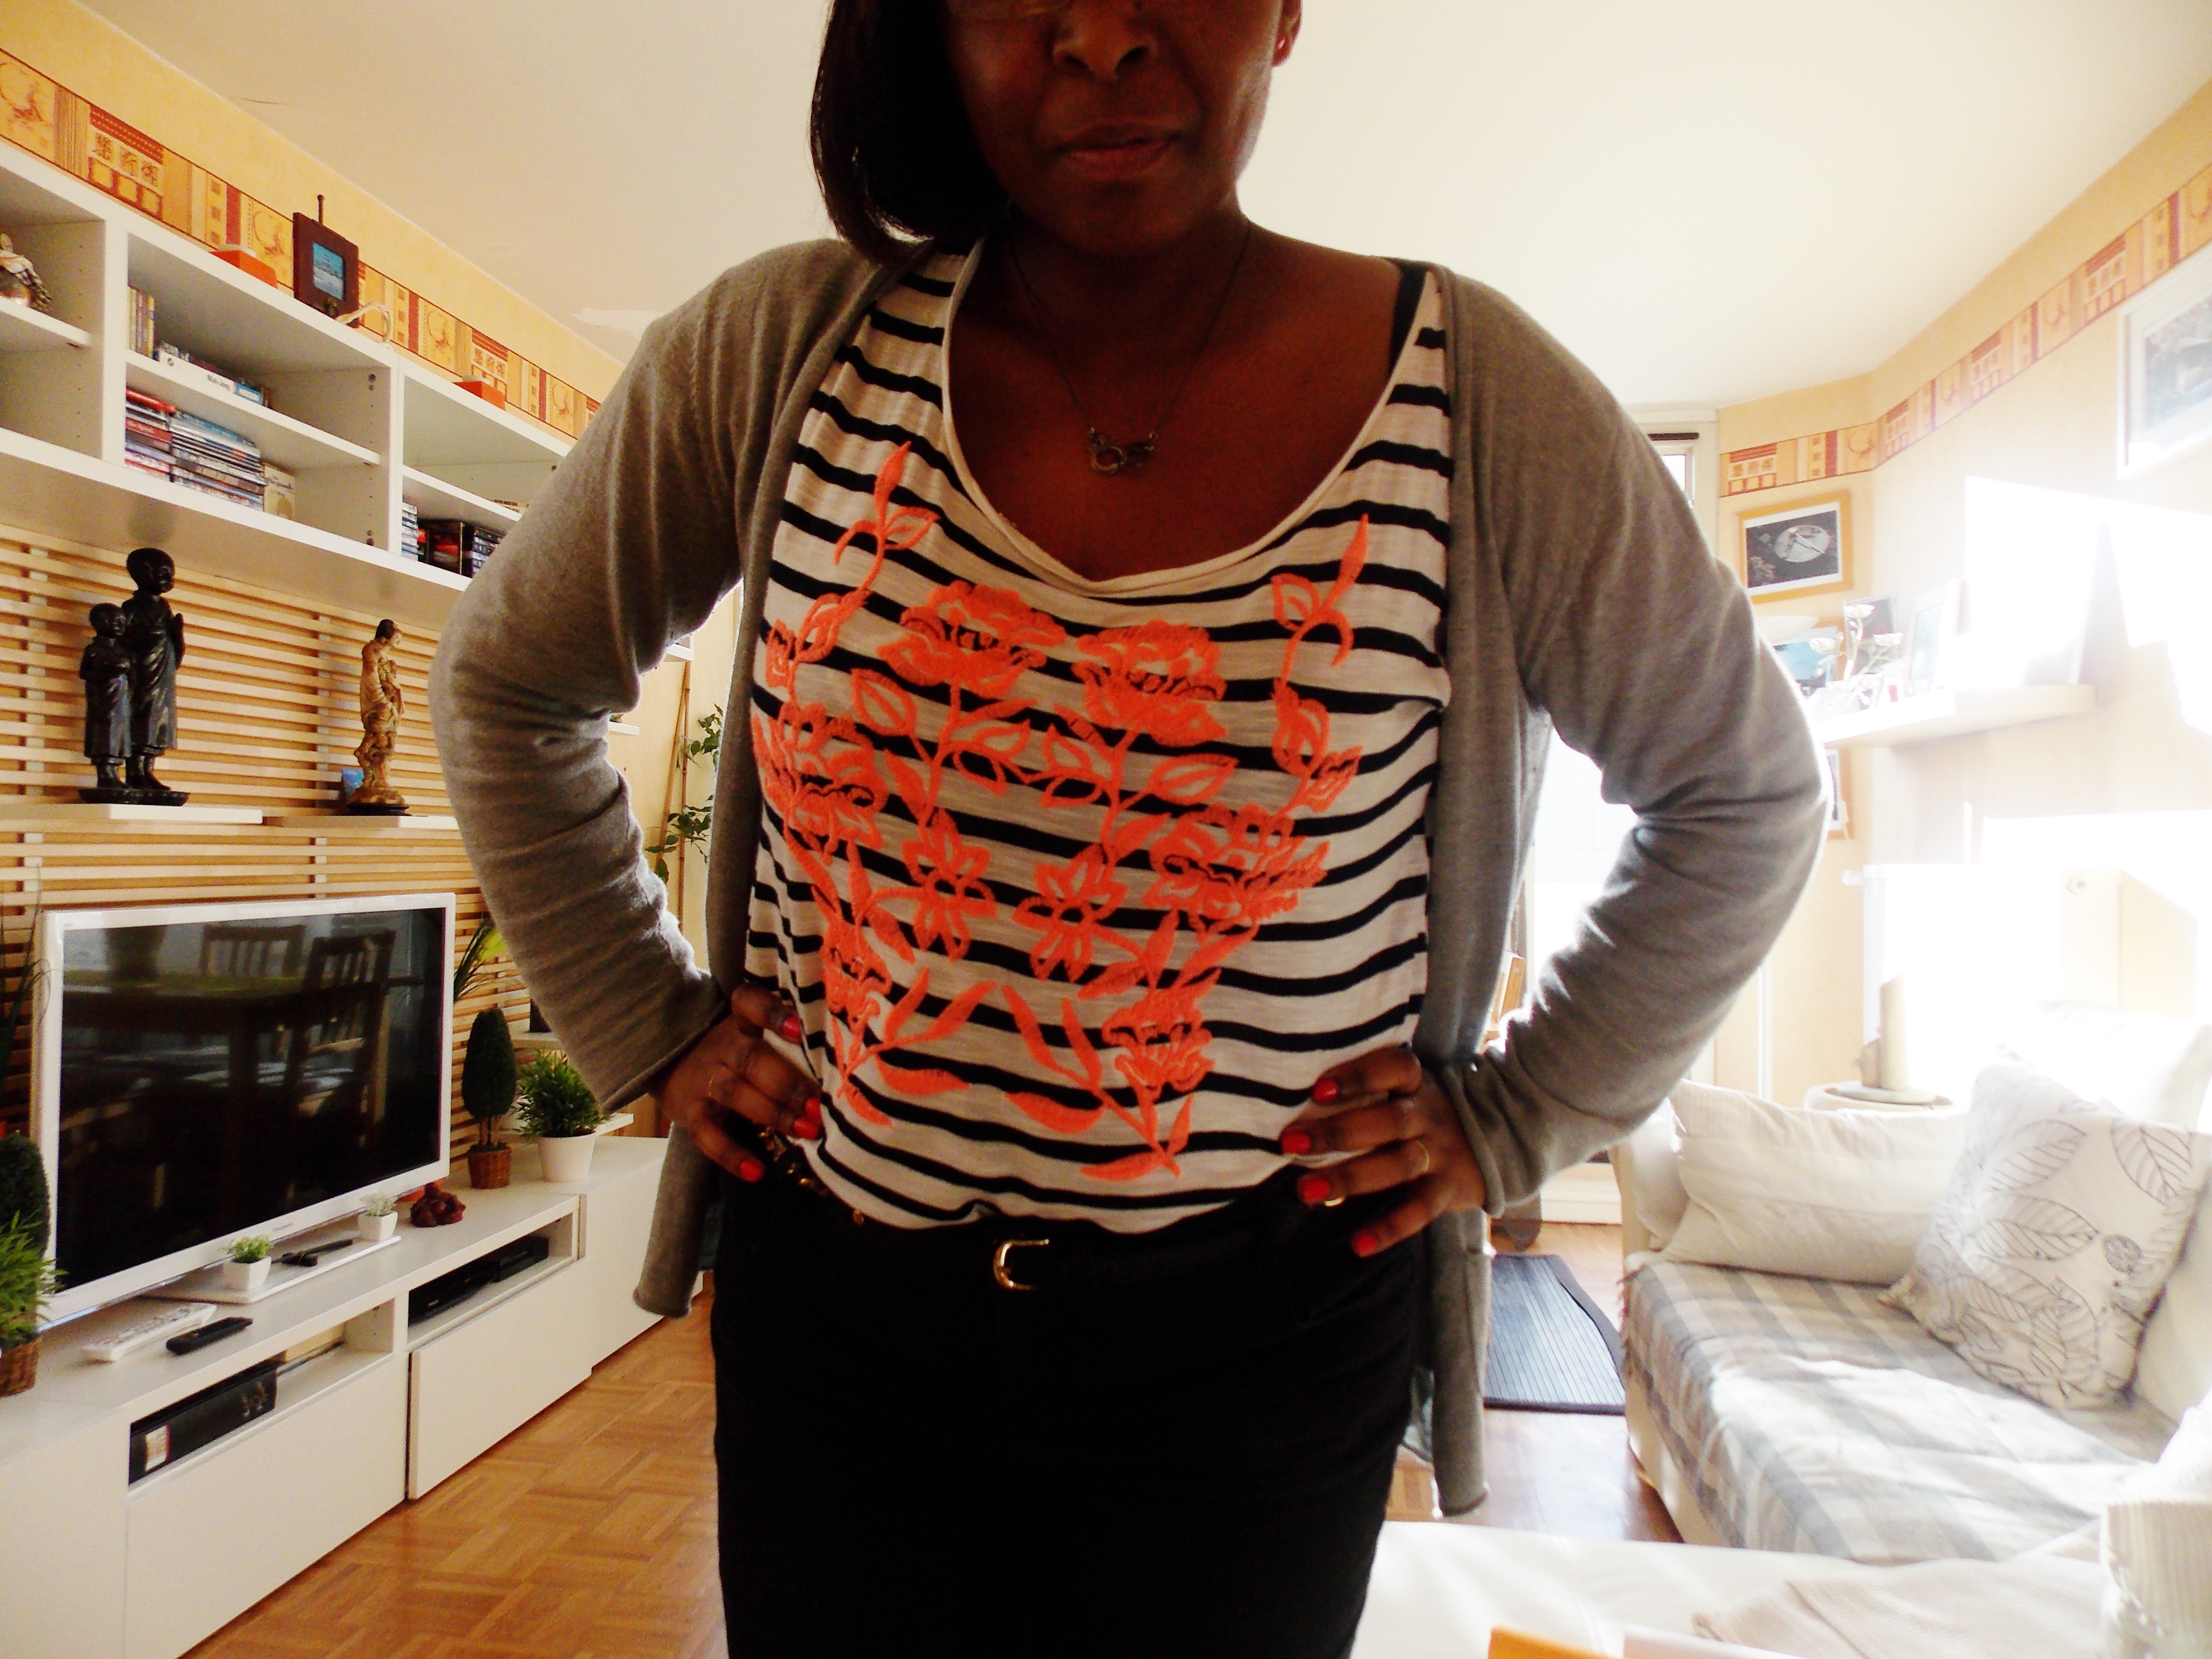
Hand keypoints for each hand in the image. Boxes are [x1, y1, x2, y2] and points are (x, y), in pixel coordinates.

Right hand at [653, 986, 823, 1183]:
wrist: (666, 1063)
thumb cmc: (730, 1052)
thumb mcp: (749, 1035)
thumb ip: (786, 1045)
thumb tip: (844, 1070)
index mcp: (740, 1023)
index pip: (749, 1005)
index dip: (772, 1014)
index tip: (799, 1030)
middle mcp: (720, 1047)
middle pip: (751, 1059)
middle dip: (788, 1083)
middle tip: (821, 1105)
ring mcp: (702, 1080)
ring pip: (735, 1093)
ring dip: (773, 1113)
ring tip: (808, 1131)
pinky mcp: (688, 1113)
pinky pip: (707, 1135)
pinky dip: (731, 1155)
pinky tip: (757, 1172)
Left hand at [1278, 1045, 1486, 1256]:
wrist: (1498, 1143)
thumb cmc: (1425, 1114)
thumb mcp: (1408, 1091)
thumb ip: (1369, 1091)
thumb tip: (1294, 1099)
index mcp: (1417, 1085)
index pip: (1395, 1067)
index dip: (1359, 1075)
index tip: (1319, 1087)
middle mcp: (1429, 1116)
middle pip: (1388, 1121)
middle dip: (1337, 1132)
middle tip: (1290, 1141)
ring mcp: (1440, 1154)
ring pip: (1396, 1165)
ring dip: (1349, 1178)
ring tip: (1305, 1191)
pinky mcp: (1447, 1192)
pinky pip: (1418, 1212)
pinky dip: (1389, 1229)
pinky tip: (1357, 1244)